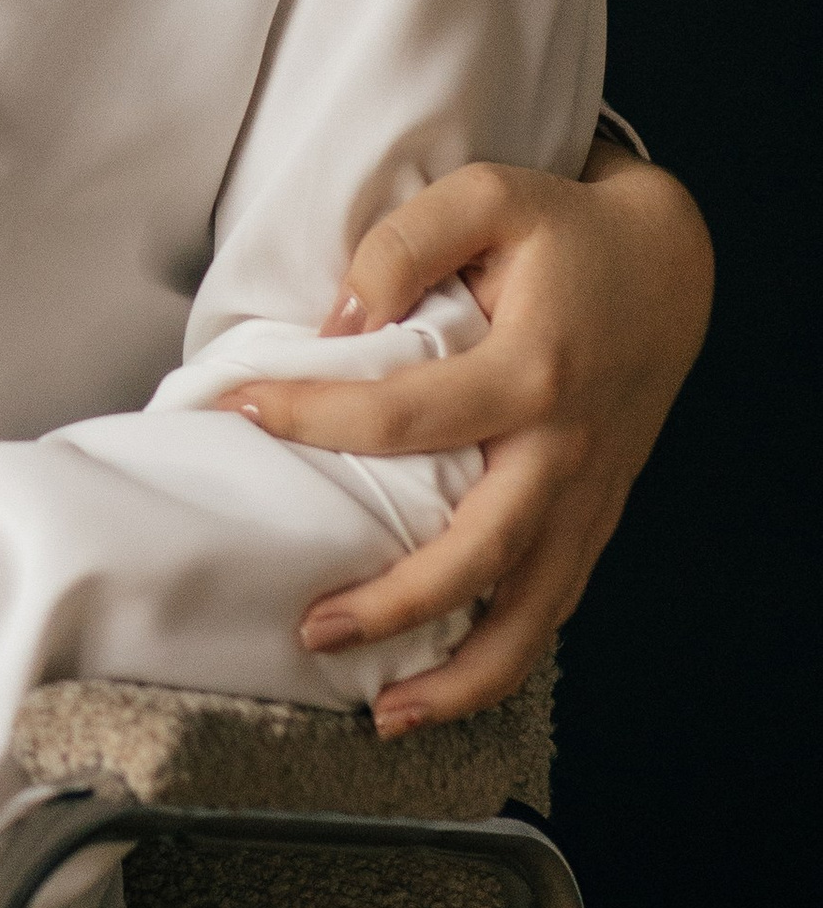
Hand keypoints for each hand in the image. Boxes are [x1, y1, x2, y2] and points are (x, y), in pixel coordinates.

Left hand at [219, 148, 711, 731]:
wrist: (669, 268)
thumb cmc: (566, 231)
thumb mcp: (487, 194)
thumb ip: (405, 243)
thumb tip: (338, 320)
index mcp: (533, 370)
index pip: (405, 414)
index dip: (315, 416)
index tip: (239, 412)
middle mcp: (564, 450)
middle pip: (480, 552)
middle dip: (395, 603)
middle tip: (309, 627)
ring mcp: (586, 497)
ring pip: (532, 614)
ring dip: (461, 675)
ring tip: (384, 713)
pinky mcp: (594, 519)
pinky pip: (550, 606)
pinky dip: (502, 661)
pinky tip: (443, 690)